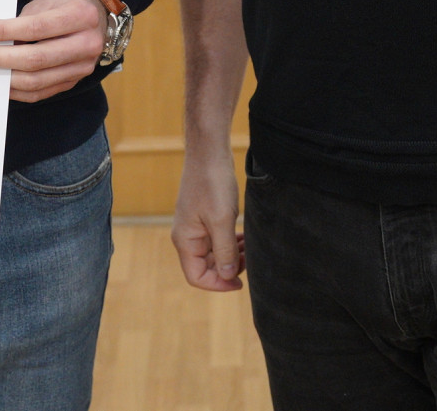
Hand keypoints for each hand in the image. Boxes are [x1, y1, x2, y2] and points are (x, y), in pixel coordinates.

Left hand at [0, 0, 104, 101]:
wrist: (97, 15)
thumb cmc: (66, 5)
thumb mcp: (47, 2)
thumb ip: (23, 21)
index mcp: (81, 17)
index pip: (36, 28)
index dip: (3, 31)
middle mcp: (86, 44)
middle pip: (35, 59)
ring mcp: (82, 68)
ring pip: (36, 81)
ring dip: (2, 77)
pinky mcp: (73, 82)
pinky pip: (39, 92)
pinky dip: (15, 89)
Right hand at [172, 144, 243, 290]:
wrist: (209, 151)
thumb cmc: (212, 182)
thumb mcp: (222, 219)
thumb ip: (224, 250)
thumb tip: (226, 275)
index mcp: (185, 240)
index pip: (196, 277)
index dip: (217, 284)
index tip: (240, 282)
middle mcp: (187, 236)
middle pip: (206, 267)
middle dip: (228, 268)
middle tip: (250, 260)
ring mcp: (196, 226)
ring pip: (214, 253)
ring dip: (232, 255)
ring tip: (251, 249)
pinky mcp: (205, 216)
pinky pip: (217, 239)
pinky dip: (231, 243)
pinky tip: (245, 237)